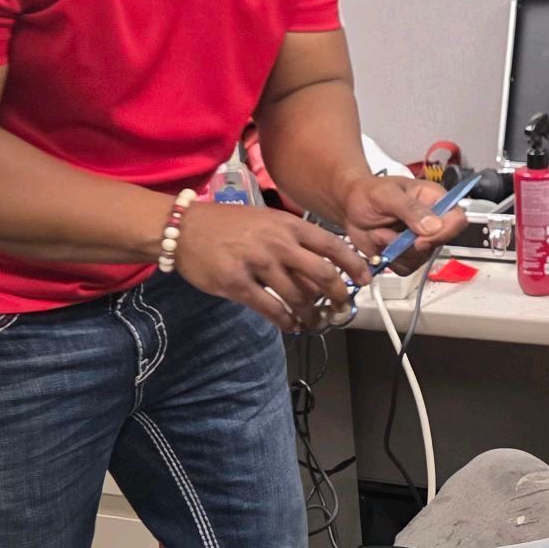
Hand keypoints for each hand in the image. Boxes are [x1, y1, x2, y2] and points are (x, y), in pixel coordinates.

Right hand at [174, 201, 370, 333]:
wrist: (184, 229)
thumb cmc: (228, 226)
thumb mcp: (267, 221)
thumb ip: (294, 242)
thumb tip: (322, 271)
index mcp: (288, 225)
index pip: (332, 245)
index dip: (353, 265)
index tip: (365, 279)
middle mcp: (277, 243)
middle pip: (322, 274)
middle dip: (338, 296)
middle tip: (341, 307)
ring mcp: (257, 264)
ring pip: (299, 297)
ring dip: (312, 315)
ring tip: (315, 322)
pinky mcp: (237, 284)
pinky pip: (271, 309)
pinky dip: (286, 322)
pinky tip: (291, 325)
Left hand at [339, 175, 465, 272]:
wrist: (351, 207)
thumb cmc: (368, 193)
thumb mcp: (386, 194)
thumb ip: (410, 209)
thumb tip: (434, 225)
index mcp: (435, 200)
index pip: (456, 220)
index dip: (443, 232)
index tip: (420, 237)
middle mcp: (433, 222)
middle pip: (438, 243)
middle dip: (409, 243)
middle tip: (387, 231)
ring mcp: (422, 241)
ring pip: (419, 259)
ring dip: (394, 249)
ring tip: (380, 231)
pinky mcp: (409, 257)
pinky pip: (406, 268)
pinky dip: (388, 258)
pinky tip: (381, 243)